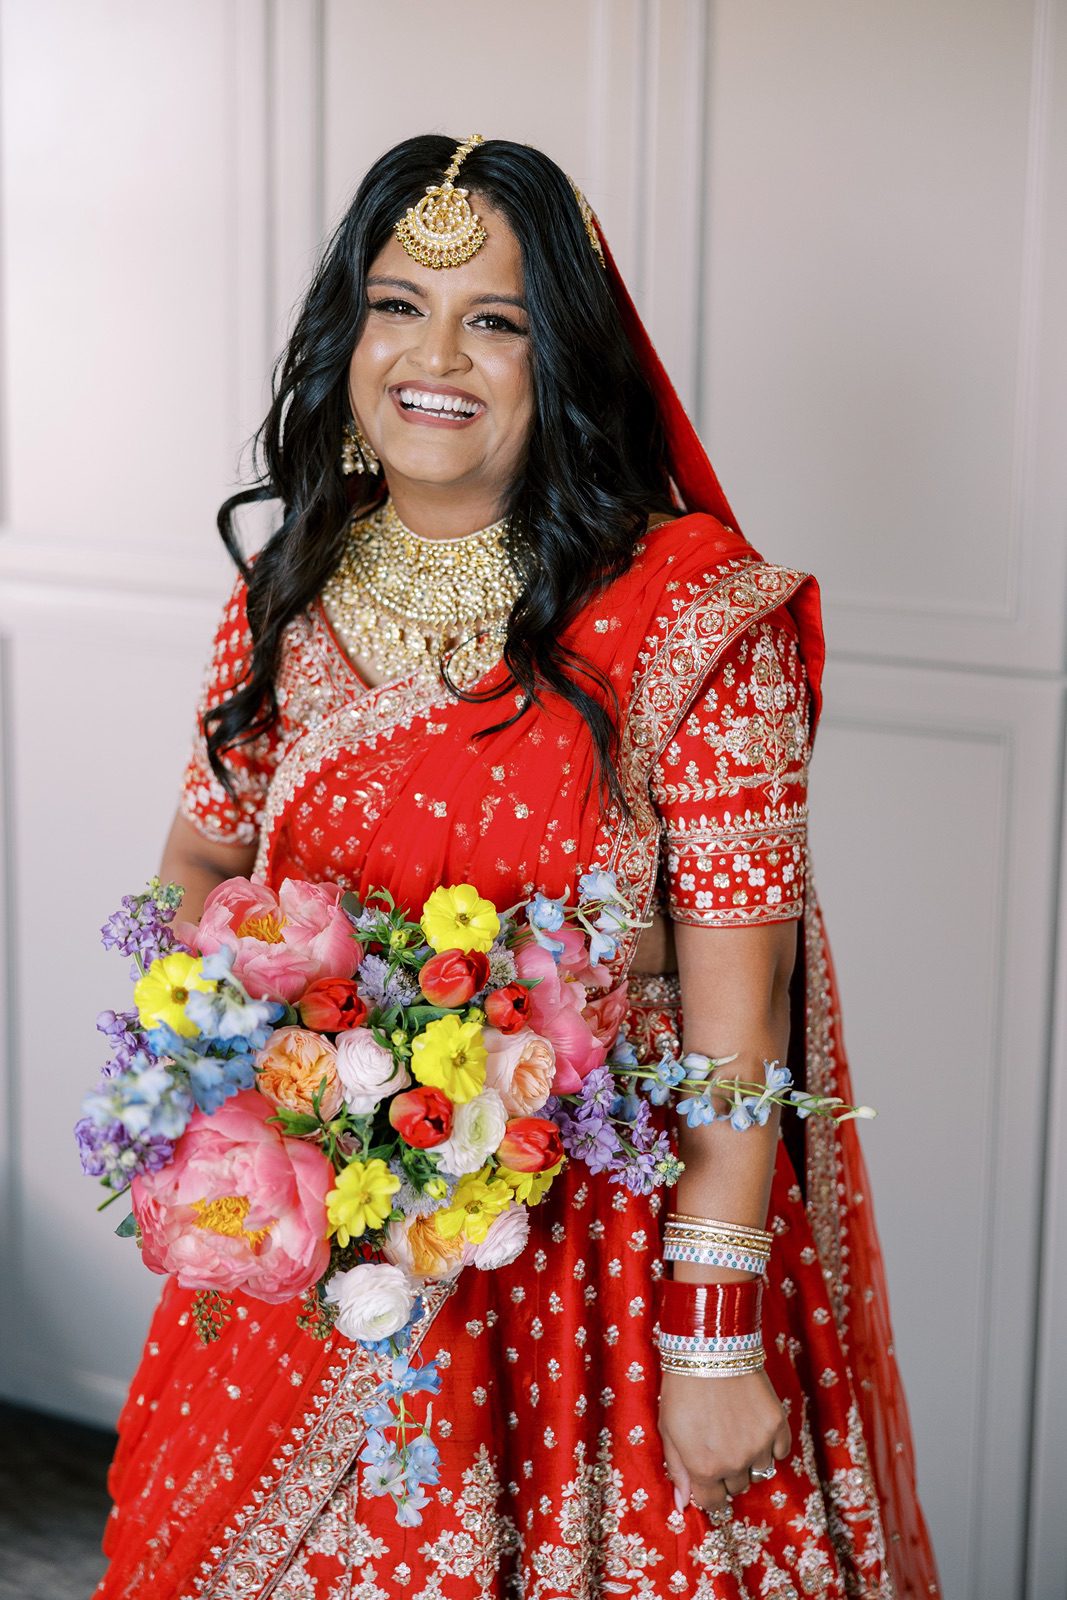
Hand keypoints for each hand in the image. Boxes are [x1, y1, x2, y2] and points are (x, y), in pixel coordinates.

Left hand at [658, 1368, 790, 1513]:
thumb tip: (683, 1503)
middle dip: (727, 1473)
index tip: (708, 1480)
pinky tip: (755, 1427)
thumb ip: (677, 1469)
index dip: (709, 1493)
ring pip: (760, 1472)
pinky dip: (771, 1446)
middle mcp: (734, 1463)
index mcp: (704, 1468)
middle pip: (737, 1487)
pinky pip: (781, 1452)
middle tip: (719, 1445)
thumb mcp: (668, 1429)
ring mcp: (758, 1445)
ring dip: (749, 1460)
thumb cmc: (681, 1387)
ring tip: (736, 1433)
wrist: (709, 1348)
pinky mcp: (777, 1425)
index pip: (713, 1503)